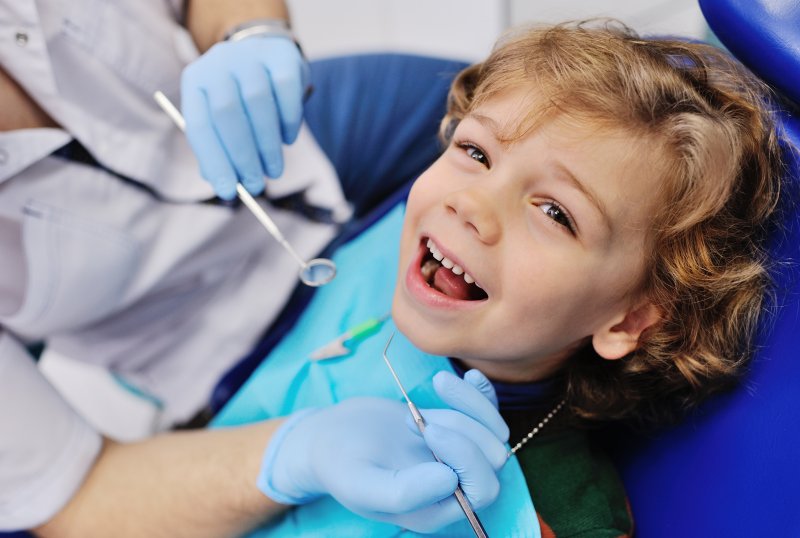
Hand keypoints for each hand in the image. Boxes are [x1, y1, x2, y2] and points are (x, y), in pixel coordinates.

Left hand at [181, 36, 306, 199]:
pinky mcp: (282, 55)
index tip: (227, 192)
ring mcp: (250, 55)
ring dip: (267, 146)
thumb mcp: (222, 119)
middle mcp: (218, 62)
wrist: (265, 54)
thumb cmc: (240, 99)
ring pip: (257, 103)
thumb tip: (224, 184)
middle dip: (242, 156)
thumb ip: (219, 149)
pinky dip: (288, 123)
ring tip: (274, 171)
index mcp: (195, 81)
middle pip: (227, 113)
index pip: (199, 125)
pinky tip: (288, 140)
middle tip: (255, 186)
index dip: (213, 161)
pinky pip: (286, 92)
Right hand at [258, 370, 509, 532]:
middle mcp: (454, 488)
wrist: (329, 438)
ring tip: (421, 400)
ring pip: (493, 432)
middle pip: (493, 459)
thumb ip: (403, 492)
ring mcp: (456, 457)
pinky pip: (486, 413)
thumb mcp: (360, 483)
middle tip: (412, 417)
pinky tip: (469, 375)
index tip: (427, 428)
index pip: (482, 489)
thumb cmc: (339, 465)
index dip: (466, 457)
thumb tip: (451, 481)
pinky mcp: (454, 429)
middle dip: (462, 429)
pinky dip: (482, 393)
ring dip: (466, 407)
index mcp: (437, 510)